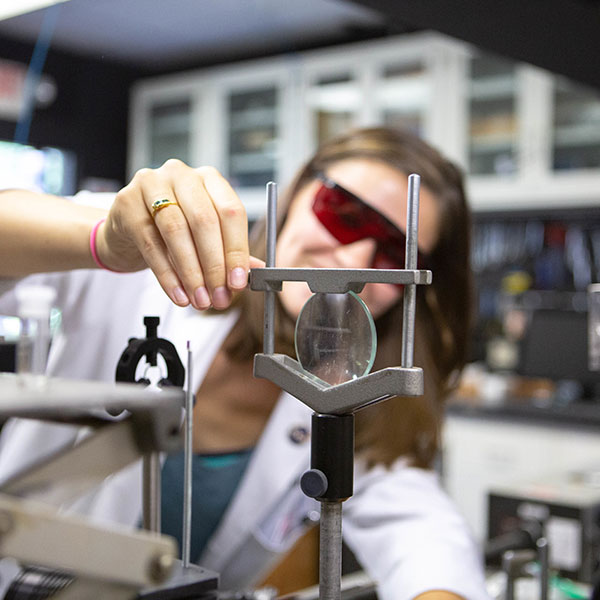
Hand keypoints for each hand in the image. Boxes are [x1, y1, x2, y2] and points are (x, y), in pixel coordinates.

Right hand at [97, 159, 262, 309]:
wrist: (127, 228)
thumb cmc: (172, 230)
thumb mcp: (204, 237)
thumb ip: (230, 251)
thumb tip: (257, 273)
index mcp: (210, 179)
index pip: (231, 212)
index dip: (237, 250)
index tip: (238, 282)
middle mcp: (182, 175)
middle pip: (204, 221)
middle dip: (214, 266)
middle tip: (219, 297)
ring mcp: (151, 185)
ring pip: (176, 232)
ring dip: (191, 273)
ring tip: (200, 300)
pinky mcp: (127, 203)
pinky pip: (151, 245)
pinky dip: (168, 276)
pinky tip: (179, 295)